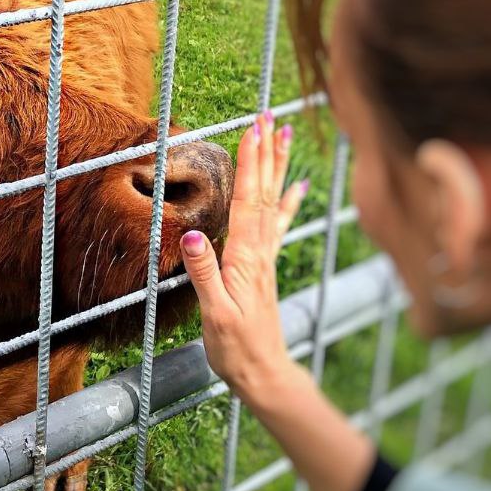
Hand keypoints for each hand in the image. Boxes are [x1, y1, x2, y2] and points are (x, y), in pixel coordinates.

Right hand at [180, 111, 308, 405]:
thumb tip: (193, 233)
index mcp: (245, 259)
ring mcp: (265, 260)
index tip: (252, 130)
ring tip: (283, 136)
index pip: (248, 202)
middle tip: (268, 116)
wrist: (264, 374)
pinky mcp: (265, 269)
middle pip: (263, 194)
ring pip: (272, 203)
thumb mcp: (215, 314)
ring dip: (276, 168)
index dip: (250, 166)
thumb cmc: (237, 350)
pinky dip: (287, 203)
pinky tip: (298, 187)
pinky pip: (277, 227)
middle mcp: (260, 253)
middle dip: (264, 154)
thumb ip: (205, 274)